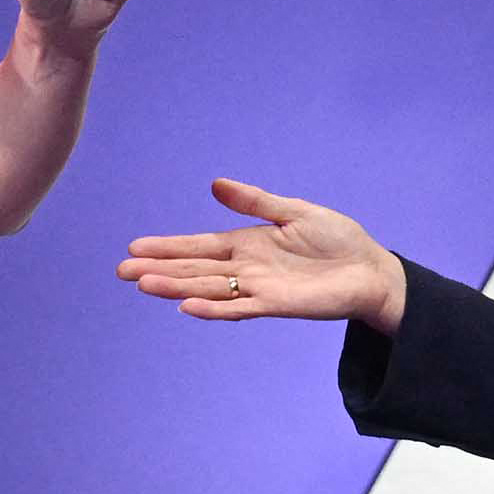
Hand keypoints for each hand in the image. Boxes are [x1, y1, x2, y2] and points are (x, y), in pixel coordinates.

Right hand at [118, 178, 409, 331]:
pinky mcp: (277, 305)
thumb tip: (215, 185)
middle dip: (159, 269)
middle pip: (195, 269)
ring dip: (177, 288)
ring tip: (145, 285)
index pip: (199, 246)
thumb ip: (255, 202)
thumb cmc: (338, 241)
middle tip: (122, 271)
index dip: (168, 247)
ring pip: (209, 289)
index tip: (135, 247)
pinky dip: (214, 309)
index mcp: (247, 244)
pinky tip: (188, 307)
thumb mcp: (294, 211)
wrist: (371, 271)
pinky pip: (239, 308)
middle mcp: (246, 269)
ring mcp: (259, 289)